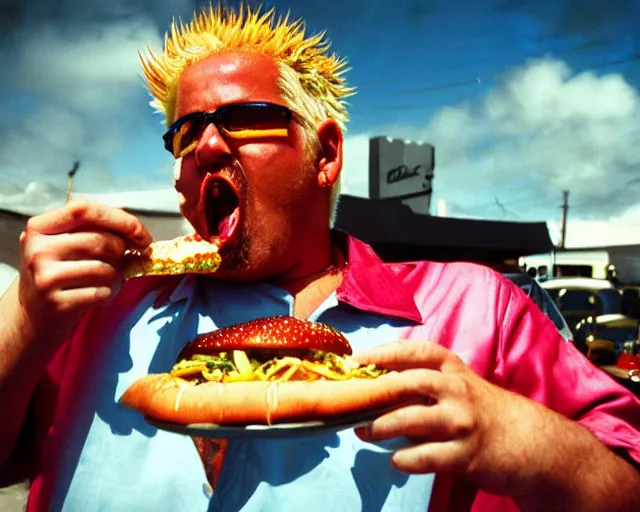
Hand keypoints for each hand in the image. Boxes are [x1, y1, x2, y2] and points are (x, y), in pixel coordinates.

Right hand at [18, 200, 151, 342]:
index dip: (121, 220)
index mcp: (39, 227)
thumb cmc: (57, 273)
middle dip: (121, 251)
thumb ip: (92, 228)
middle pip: (100, 240)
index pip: (85, 210)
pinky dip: (106, 292)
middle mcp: (38, 250)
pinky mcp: (57, 303)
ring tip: (102, 278)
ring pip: (105, 268)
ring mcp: (45, 277)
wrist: (32, 315)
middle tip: (118, 260)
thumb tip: (134, 229)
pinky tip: (93, 293)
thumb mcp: (62, 243)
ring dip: (115, 274)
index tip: (142, 235)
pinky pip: (101, 291)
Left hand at [354, 340, 568, 497]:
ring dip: (381, 427)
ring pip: (411, 420)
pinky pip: (424, 456)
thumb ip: (430, 382)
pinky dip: (403, 459)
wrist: (533, 443)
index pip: (418, 352)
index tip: (360, 358)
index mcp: (456, 370)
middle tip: (353, 400)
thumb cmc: (488, 412)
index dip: (387, 352)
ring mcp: (461, 423)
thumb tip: (383, 384)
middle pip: (409, 382)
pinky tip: (396, 459)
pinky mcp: (465, 455)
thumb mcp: (463, 386)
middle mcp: (458, 391)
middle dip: (376, 391)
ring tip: (363, 432)